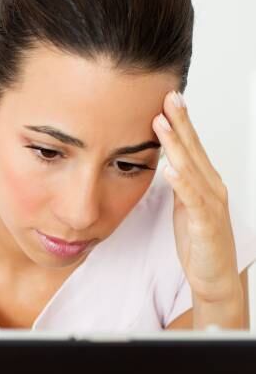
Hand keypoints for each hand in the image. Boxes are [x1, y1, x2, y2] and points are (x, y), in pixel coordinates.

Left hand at [152, 90, 239, 302]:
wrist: (214, 278)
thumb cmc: (198, 241)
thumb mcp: (184, 204)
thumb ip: (179, 181)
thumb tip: (166, 160)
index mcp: (205, 181)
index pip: (191, 145)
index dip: (180, 121)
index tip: (168, 96)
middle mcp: (212, 187)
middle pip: (193, 149)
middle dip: (180, 121)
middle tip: (169, 95)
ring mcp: (211, 205)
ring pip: (191, 168)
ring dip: (175, 144)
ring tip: (160, 123)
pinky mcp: (205, 224)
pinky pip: (193, 200)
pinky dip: (181, 183)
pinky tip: (170, 168)